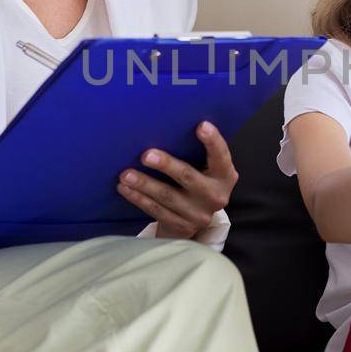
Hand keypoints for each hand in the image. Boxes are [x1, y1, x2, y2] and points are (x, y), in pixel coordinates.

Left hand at [116, 121, 238, 239]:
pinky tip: (125, 188)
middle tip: (146, 155)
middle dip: (166, 165)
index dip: (213, 141)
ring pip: (167, 196)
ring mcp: (198, 214)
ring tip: (126, 174)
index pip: (221, 156)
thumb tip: (168, 125)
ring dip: (144, 183)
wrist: (194, 219)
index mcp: (225, 176)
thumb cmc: (197, 180)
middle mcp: (215, 196)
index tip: (201, 125)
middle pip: (188, 177)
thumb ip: (196, 153)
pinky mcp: (181, 226)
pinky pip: (156, 210)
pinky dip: (138, 198)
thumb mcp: (206, 168)